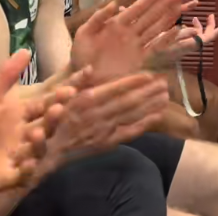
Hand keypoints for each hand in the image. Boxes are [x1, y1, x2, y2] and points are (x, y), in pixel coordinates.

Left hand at [0, 50, 73, 196]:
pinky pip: (21, 174)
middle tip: (63, 103)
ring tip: (37, 132)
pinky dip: (25, 170)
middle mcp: (29, 132)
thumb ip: (6, 75)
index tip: (80, 79)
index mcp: (25, 113)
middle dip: (56, 113)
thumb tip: (26, 50)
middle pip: (48, 122)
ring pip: (37, 147)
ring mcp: (22, 154)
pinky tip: (26, 163)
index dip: (64, 91)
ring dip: (41, 141)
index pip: (50, 99)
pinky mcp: (10, 175)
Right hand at [35, 73, 168, 176]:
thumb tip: (91, 67)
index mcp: (85, 100)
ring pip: (132, 115)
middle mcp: (96, 115)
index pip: (114, 89)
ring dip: (151, 104)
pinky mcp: (108, 143)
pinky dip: (145, 123)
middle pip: (128, 101)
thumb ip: (76, 81)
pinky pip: (130, 132)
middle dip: (148, 91)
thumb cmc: (56, 118)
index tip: (149, 73)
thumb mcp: (60, 96)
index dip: (133, 81)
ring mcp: (104, 130)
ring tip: (166, 94)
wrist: (50, 150)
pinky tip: (159, 114)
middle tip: (165, 81)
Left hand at [72, 0, 187, 82]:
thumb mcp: (83, 34)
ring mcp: (137, 45)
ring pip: (157, 28)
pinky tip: (177, 30)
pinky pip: (156, 47)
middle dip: (165, 4)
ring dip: (169, 17)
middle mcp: (130, 32)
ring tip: (181, 6)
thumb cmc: (80, 56)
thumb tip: (115, 4)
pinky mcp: (140, 59)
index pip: (137, 8)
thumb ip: (98, 18)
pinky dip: (167, 39)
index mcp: (117, 24)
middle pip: (151, 15)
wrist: (82, 79)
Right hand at [145, 15, 217, 69]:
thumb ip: (181, 36)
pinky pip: (185, 38)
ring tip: (194, 18)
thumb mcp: (166, 43)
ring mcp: (181, 48)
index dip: (214, 33)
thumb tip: (196, 31)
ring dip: (197, 27)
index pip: (205, 39)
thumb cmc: (151, 54)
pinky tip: (181, 25)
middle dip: (207, 26)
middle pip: (203, 37)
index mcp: (187, 47)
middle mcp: (186, 48)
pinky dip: (186, 29)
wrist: (140, 66)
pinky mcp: (174, 48)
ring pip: (194, 37)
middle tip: (210, 16)